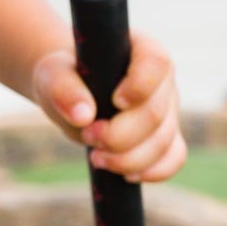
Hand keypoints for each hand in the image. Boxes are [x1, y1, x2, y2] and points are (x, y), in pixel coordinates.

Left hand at [31, 32, 185, 182]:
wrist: (72, 94)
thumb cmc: (65, 77)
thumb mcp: (53, 75)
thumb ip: (63, 87)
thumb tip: (83, 115)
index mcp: (141, 51)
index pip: (156, 63)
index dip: (139, 86)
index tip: (114, 102)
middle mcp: (162, 81)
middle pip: (156, 113)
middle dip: (120, 135)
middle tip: (88, 135)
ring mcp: (168, 111)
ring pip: (164, 142)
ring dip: (128, 158)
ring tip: (96, 157)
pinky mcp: (166, 138)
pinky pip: (173, 159)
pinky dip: (153, 171)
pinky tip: (126, 174)